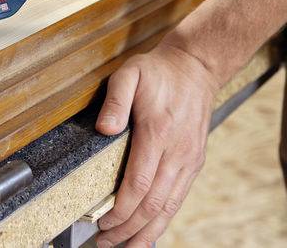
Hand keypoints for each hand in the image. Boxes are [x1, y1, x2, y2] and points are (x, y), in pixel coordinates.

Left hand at [94, 38, 220, 246]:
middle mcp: (177, 153)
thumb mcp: (129, 74)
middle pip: (153, 204)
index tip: (102, 223)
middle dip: (128, 229)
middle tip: (104, 242)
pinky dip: (163, 220)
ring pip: (169, 208)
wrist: (195, 68)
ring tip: (123, 246)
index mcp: (158, 133)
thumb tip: (103, 128)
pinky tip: (148, 233)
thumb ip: (115, 101)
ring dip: (145, 231)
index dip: (120, 209)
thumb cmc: (157, 72)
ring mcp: (188, 160)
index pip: (139, 184)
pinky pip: (178, 199)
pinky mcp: (193, 163)